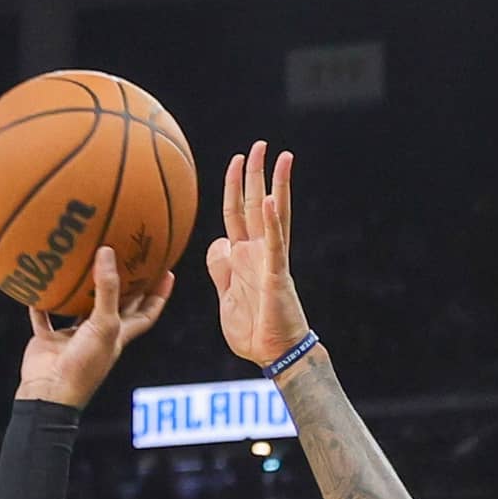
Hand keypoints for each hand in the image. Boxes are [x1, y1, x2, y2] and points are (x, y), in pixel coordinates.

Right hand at [14, 246, 172, 409]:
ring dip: (81, 289)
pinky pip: (44, 317)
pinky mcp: (50, 341)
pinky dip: (40, 303)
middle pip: (116, 306)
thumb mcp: (104, 324)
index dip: (159, 294)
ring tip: (84, 260)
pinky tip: (38, 283)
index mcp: (120, 334)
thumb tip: (107, 251)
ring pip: (79, 308)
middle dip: (125, 285)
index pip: (147, 312)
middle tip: (128, 257)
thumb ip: (107, 289)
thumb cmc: (85, 364)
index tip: (168, 272)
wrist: (50, 393)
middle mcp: (100, 335)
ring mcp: (74, 339)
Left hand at [207, 140, 311, 366]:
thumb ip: (220, 269)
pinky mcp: (276, 275)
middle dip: (255, 173)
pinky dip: (270, 222)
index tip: (236, 161)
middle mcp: (259, 253)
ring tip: (280, 156)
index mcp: (244, 257)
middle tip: (259, 144)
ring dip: (273, 185)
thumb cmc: (253, 330)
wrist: (272, 354)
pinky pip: (274, 244)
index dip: (233, 187)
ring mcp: (270, 261)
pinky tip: (268, 200)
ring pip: (271, 215)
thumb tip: (217, 243)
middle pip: (254, 204)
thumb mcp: (225, 296)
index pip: (236, 213)